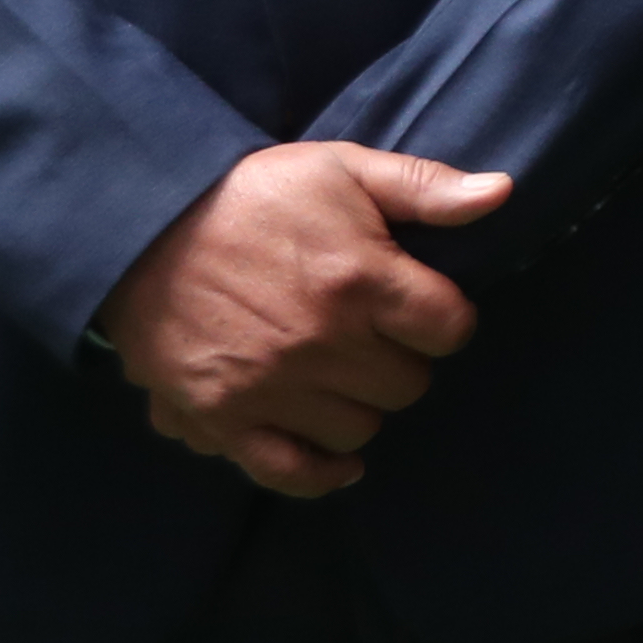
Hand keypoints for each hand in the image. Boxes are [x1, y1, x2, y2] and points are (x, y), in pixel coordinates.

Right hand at [98, 144, 508, 496]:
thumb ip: (424, 186)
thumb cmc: (252, 195)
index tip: (421, 307)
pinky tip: (335, 456)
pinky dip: (320, 473)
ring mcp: (270, 388)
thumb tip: (501, 193)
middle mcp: (321, 342)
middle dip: (402, 360)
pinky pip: (290, 472)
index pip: (450, 329)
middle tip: (375, 337)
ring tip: (341, 374)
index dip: (444, 317)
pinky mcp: (223, 419)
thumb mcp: (342, 168)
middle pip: (407, 385)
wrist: (141, 227)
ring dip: (360, 406)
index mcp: (360, 280)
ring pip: (359, 430)